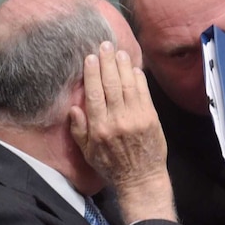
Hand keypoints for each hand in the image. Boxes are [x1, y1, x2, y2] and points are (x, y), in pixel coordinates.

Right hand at [70, 41, 174, 223]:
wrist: (141, 179)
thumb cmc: (112, 166)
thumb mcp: (88, 152)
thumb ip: (79, 130)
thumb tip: (73, 108)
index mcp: (100, 128)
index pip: (94, 93)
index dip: (92, 73)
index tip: (90, 58)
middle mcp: (117, 120)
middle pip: (111, 84)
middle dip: (108, 62)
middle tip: (105, 45)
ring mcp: (136, 118)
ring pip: (128, 85)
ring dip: (123, 66)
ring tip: (119, 52)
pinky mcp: (151, 118)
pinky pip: (144, 93)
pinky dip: (139, 79)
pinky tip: (134, 68)